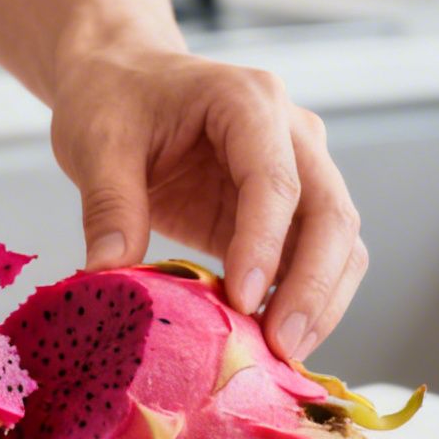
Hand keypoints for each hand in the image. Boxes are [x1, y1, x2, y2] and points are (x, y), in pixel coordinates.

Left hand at [49, 47, 364, 361]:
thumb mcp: (96, 142)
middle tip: (281, 349)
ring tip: (285, 358)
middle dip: (312, 286)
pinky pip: (319, 259)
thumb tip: (106, 274)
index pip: (275, 179)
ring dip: (321, 302)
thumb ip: (108, 204)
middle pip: (331, 213)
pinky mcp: (291, 211)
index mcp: (248, 101)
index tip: (241, 302)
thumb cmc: (115, 99)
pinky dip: (307, 302)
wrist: (126, 80)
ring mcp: (302, 171)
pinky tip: (277, 343)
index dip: (263, 244)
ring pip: (342, 242)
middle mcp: (292, 133)